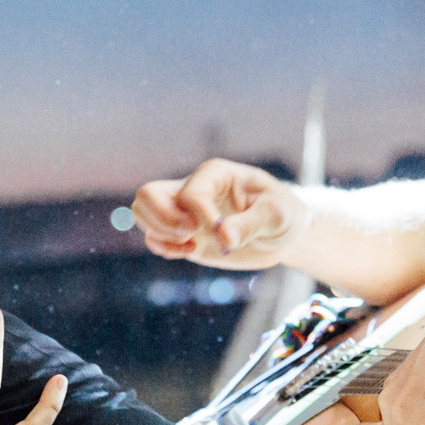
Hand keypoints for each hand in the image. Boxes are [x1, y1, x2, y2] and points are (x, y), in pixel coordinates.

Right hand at [131, 159, 309, 268]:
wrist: (281, 231)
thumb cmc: (282, 213)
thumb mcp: (276, 215)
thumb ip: (250, 224)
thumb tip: (224, 237)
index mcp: (215, 174)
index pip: (191, 193)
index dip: (202, 218)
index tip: (226, 239)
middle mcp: (193, 188)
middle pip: (148, 194)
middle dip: (165, 220)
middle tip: (192, 235)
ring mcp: (183, 211)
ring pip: (142, 212)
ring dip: (160, 234)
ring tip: (191, 244)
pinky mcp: (181, 233)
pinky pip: (153, 237)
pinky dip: (163, 248)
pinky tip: (190, 251)